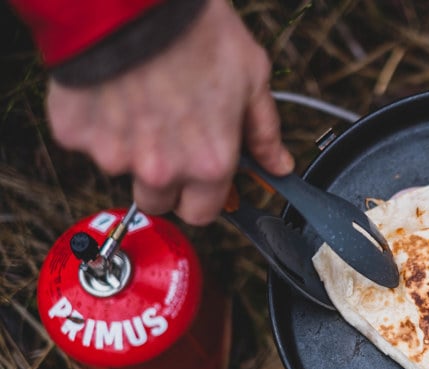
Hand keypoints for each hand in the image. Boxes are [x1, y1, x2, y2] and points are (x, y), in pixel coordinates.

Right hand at [46, 0, 293, 224]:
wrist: (131, 0)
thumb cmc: (196, 32)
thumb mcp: (251, 78)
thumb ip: (264, 132)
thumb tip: (279, 165)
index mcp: (209, 164)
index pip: (203, 213)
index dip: (203, 196)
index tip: (200, 179)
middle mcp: (162, 170)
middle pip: (159, 202)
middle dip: (165, 181)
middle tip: (168, 138)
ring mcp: (114, 155)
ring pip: (123, 169)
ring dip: (131, 148)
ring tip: (140, 99)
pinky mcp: (76, 135)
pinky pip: (88, 141)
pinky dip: (97, 122)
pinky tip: (112, 88)